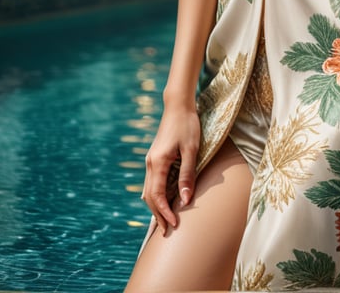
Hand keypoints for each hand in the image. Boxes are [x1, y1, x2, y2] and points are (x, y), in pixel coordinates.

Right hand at [141, 104, 200, 233]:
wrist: (178, 106)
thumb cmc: (187, 125)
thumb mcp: (191, 150)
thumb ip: (187, 175)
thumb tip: (186, 200)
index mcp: (158, 162)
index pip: (157, 196)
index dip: (165, 212)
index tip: (174, 225)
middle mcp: (151, 163)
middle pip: (150, 196)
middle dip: (158, 215)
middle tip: (166, 232)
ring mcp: (151, 160)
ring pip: (149, 190)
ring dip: (156, 207)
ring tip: (164, 221)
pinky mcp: (155, 157)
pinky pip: (152, 182)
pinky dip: (156, 195)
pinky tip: (163, 201)